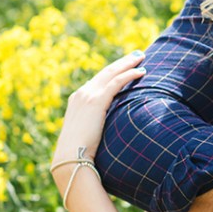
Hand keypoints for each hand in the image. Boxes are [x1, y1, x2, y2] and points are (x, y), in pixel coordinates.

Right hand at [52, 52, 145, 166]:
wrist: (71, 156)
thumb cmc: (79, 151)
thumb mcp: (87, 133)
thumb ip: (94, 125)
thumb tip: (106, 130)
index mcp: (77, 100)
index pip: (98, 81)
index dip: (113, 72)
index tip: (124, 66)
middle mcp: (81, 94)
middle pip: (105, 72)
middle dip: (122, 62)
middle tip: (137, 55)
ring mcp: (88, 95)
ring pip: (111, 73)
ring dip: (127, 63)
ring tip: (141, 57)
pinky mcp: (96, 101)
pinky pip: (116, 82)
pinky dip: (129, 74)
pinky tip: (141, 72)